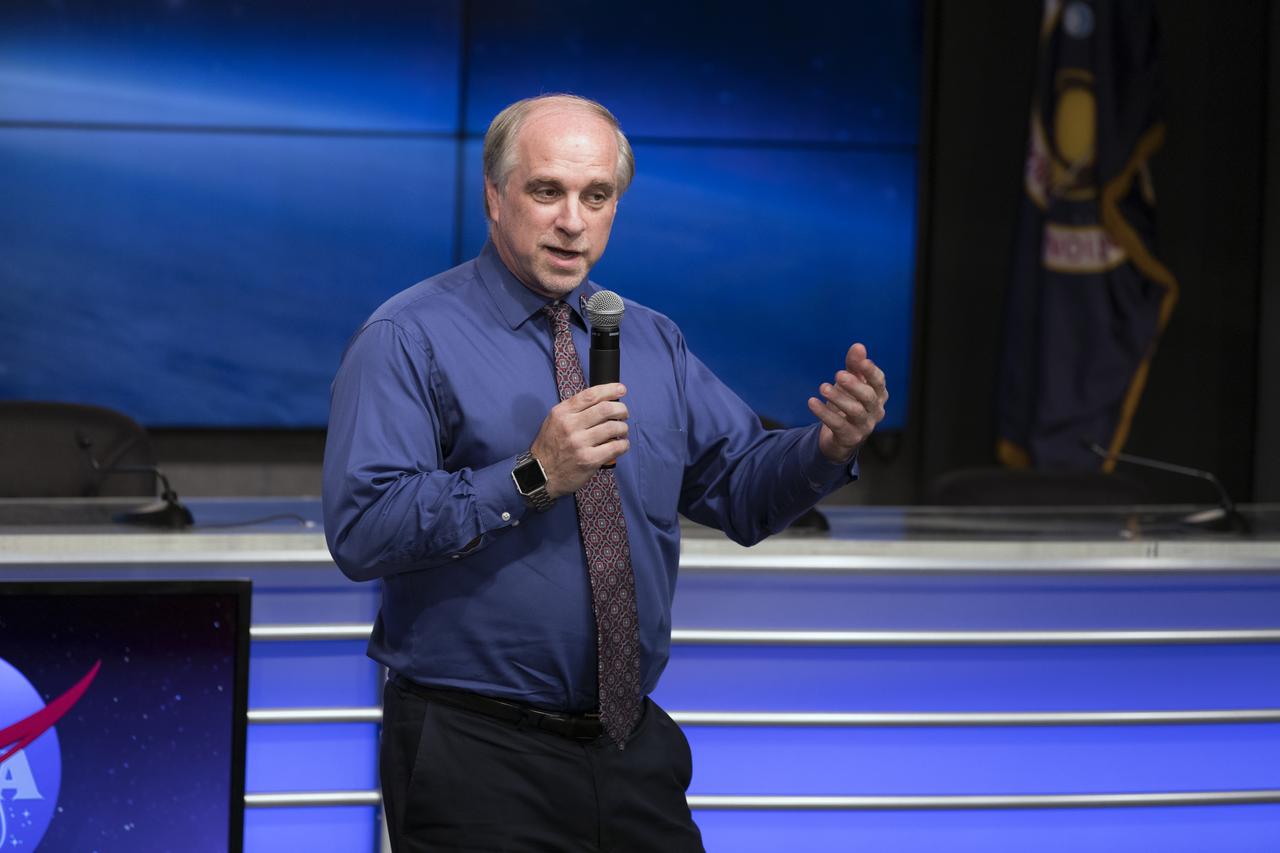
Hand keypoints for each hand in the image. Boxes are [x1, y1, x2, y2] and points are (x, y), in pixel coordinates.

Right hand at [530, 383, 629, 497]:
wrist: (542, 474)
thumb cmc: (551, 446)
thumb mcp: (554, 421)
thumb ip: (574, 410)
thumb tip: (602, 400)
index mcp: (562, 413)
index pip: (590, 395)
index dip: (610, 390)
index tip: (621, 389)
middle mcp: (570, 426)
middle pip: (606, 409)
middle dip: (621, 409)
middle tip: (624, 414)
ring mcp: (579, 443)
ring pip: (613, 427)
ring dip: (623, 428)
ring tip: (622, 431)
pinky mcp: (589, 460)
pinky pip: (615, 447)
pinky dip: (623, 444)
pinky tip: (621, 445)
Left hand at [808, 343, 887, 462]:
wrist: (840, 437)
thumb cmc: (848, 403)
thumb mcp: (850, 383)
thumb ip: (854, 365)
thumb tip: (859, 346)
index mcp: (878, 395)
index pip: (879, 381)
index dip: (871, 371)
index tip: (861, 361)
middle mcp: (875, 411)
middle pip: (868, 396)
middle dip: (854, 384)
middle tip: (838, 374)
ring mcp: (865, 426)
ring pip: (855, 411)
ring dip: (838, 398)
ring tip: (823, 387)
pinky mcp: (850, 437)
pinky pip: (838, 425)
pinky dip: (824, 413)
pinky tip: (812, 402)